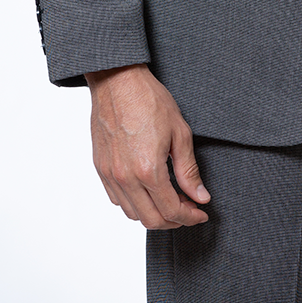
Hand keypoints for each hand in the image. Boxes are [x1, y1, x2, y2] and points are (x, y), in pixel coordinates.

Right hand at [85, 63, 210, 228]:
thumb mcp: (180, 132)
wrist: (117, 81)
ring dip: (153, 214)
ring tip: (171, 201)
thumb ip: (189, 170)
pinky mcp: (101, 169)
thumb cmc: (149, 100)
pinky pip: (117, 199)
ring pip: (132, 214)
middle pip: (151, 220)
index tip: (201, 213)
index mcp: (148, 170)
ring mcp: (110, 175)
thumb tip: (200, 196)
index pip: (171, 210)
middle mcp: (126, 178)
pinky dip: (134, 204)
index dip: (189, 217)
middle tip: (189, 210)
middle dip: (174, 221)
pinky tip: (148, 191)